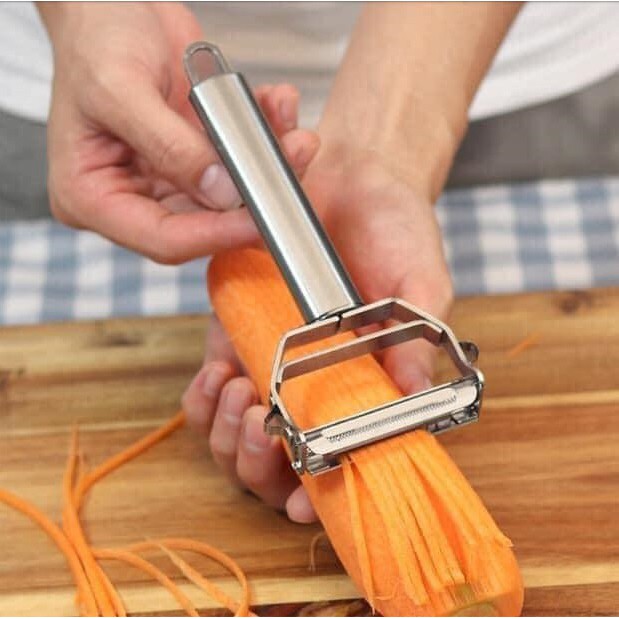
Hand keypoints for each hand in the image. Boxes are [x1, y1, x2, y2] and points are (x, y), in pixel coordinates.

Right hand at [39, 2, 318, 262]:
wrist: (113, 6)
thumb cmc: (97, 39)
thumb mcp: (120, 87)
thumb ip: (171, 146)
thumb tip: (222, 192)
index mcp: (92, 196)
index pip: (163, 240)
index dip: (216, 235)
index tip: (260, 216)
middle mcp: (133, 198)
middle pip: (204, 225)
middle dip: (254, 198)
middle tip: (291, 166)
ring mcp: (168, 180)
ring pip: (231, 198)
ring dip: (269, 168)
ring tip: (297, 139)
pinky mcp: (197, 160)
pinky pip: (239, 164)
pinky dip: (266, 140)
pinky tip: (277, 108)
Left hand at [182, 148, 452, 522]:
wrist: (348, 178)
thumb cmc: (394, 229)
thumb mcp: (420, 277)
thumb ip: (419, 335)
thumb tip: (413, 392)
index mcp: (369, 387)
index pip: (346, 460)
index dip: (320, 496)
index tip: (301, 507)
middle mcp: (319, 388)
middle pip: (277, 467)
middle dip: (260, 467)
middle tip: (266, 431)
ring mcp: (275, 368)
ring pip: (235, 441)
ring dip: (229, 435)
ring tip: (241, 394)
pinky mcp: (239, 339)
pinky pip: (208, 395)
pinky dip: (203, 400)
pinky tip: (216, 375)